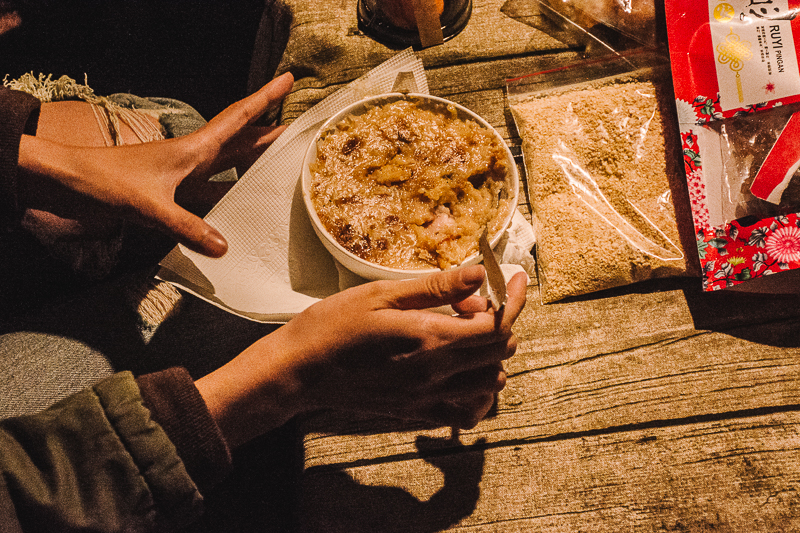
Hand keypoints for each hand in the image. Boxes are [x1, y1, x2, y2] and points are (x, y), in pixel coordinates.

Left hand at [16, 72, 293, 256]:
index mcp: (193, 149)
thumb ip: (186, 226)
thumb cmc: (105, 180)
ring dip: (253, 166)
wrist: (67, 183)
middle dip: (269, 134)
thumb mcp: (148, 204)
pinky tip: (242, 211)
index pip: (238, 119)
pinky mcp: (173, 196)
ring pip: (229, 168)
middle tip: (298, 131)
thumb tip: (224, 247)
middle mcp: (193, 159)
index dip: (265, 98)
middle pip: (241, 142)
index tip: (288, 80)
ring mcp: (183, 177)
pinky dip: (230, 200)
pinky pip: (212, 196)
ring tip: (280, 167)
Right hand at [195, 265, 527, 447]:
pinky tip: (457, 371)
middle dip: (499, 322)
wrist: (299, 372)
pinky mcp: (416, 413)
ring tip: (462, 332)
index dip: (512, 300)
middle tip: (470, 302)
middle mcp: (436, 373)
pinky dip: (476, 392)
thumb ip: (436, 287)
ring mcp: (428, 398)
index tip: (516, 279)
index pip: (497, 325)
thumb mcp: (382, 294)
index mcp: (430, 339)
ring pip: (490, 383)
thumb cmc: (334, 324)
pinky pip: (466, 411)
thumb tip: (480, 274)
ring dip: (490, 355)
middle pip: (499, 352)